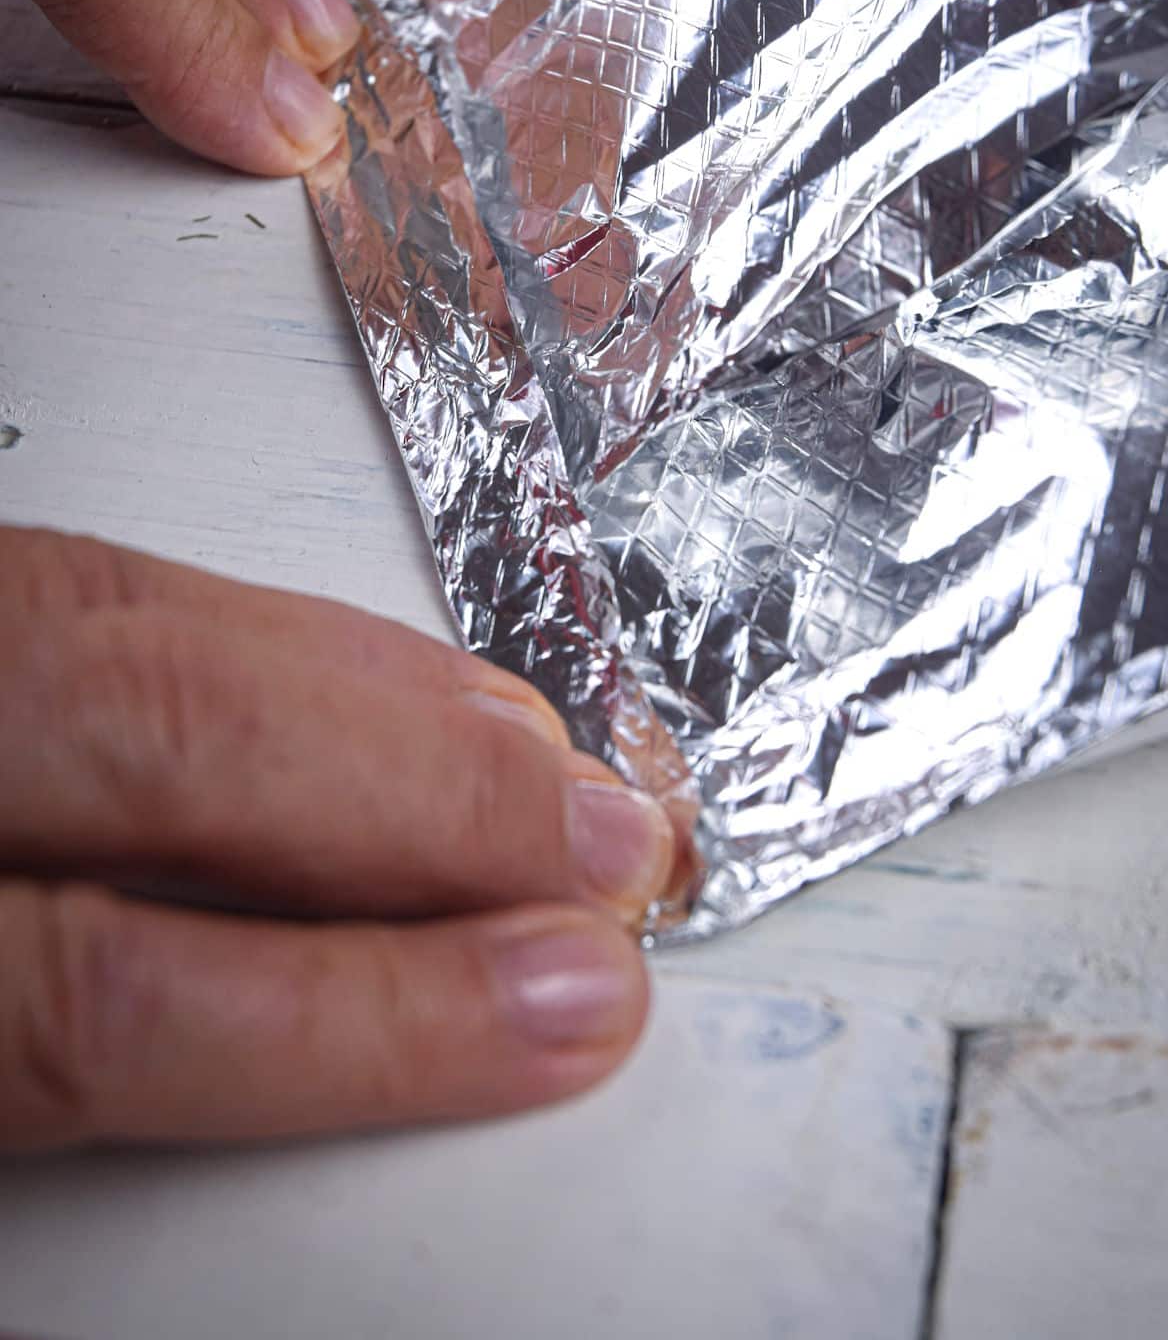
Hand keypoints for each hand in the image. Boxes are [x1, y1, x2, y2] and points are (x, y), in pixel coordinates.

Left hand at [0, 528, 674, 1151]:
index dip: (359, 1009)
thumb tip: (452, 1021)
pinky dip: (274, 627)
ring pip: (135, 614)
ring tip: (540, 756)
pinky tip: (388, 673)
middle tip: (609, 849)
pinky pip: (104, 579)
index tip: (556, 1003)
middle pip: (156, 733)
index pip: (91, 995)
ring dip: (375, 687)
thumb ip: (154, 1055)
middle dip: (422, 791)